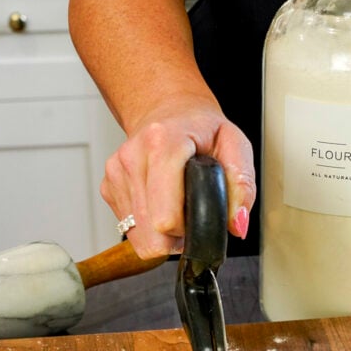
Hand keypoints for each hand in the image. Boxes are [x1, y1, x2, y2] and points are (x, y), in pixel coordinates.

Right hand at [101, 98, 255, 258]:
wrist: (168, 111)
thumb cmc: (201, 130)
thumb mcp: (235, 147)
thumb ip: (242, 186)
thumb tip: (237, 224)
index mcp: (162, 143)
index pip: (165, 217)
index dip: (188, 229)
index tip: (198, 215)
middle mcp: (133, 157)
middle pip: (152, 236)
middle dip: (176, 237)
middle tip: (190, 215)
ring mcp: (116, 174)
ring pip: (140, 239)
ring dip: (162, 235)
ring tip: (177, 208)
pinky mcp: (108, 188)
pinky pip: (130, 231)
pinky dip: (149, 228)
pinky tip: (160, 204)